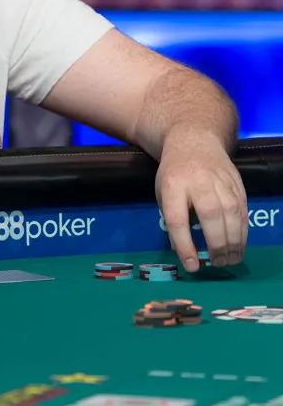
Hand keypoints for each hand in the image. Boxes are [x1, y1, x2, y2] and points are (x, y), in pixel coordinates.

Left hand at [155, 135, 247, 271]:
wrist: (194, 140)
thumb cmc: (175, 173)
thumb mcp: (163, 192)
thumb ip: (172, 218)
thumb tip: (186, 252)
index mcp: (173, 184)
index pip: (178, 219)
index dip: (185, 245)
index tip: (191, 265)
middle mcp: (198, 181)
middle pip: (210, 215)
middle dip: (216, 244)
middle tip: (218, 263)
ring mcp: (220, 180)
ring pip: (231, 213)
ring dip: (234, 241)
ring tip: (231, 259)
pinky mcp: (236, 182)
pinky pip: (242, 209)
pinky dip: (243, 230)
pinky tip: (240, 244)